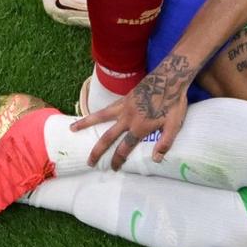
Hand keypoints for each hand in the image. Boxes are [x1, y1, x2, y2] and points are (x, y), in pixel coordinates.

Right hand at [70, 72, 188, 169]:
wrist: (169, 78)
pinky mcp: (124, 98)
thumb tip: (155, 160)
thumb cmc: (174, 103)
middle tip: (89, 162)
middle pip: (107, 137)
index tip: (113, 168)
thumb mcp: (174, 125)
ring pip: (100, 117)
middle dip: (97, 151)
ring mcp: (123, 107)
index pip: (125, 148)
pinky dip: (97, 112)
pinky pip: (107, 107)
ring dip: (85, 124)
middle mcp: (127, 118)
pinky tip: (92, 115)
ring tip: (72, 129)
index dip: (118, 160)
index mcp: (140, 128)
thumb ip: (165, 143)